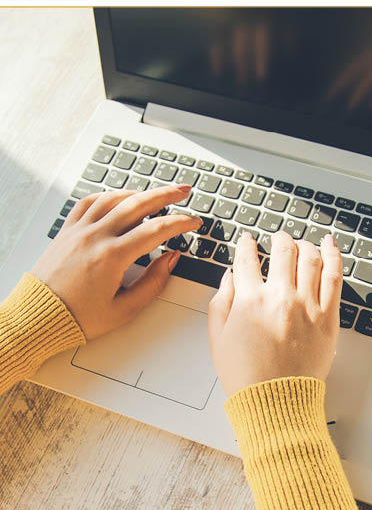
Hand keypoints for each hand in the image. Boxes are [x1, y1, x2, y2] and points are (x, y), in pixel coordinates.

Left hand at [32, 185, 199, 339]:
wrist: (39, 317)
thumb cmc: (77, 317)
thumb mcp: (123, 309)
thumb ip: (153, 283)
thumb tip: (171, 260)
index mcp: (111, 257)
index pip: (156, 231)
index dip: (180, 223)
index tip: (193, 222)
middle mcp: (95, 237)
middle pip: (137, 204)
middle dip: (166, 195)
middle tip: (184, 192)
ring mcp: (79, 230)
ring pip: (113, 198)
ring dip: (139, 192)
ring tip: (156, 194)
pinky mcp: (67, 231)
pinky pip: (89, 202)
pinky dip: (109, 195)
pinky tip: (120, 197)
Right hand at [208, 230, 342, 395]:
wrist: (276, 402)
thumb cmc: (246, 377)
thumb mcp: (218, 339)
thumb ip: (221, 302)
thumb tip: (229, 277)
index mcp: (249, 300)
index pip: (246, 259)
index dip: (246, 245)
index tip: (247, 241)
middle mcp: (280, 297)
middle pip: (282, 250)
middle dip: (278, 239)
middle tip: (278, 239)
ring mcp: (307, 305)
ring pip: (310, 258)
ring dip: (304, 245)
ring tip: (301, 245)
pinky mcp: (328, 317)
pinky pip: (334, 277)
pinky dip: (333, 256)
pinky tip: (330, 245)